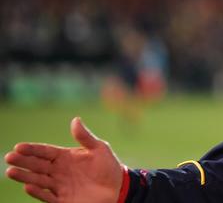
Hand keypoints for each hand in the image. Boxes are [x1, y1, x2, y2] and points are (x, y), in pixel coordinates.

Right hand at [4, 117, 123, 202]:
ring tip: (11, 171)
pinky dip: (38, 192)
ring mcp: (60, 185)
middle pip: (37, 165)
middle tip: (9, 158)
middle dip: (23, 161)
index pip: (45, 152)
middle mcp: (59, 171)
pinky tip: (28, 187)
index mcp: (65, 157)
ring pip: (39, 180)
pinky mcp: (63, 200)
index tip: (19, 147)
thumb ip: (85, 137)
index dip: (32, 149)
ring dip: (25, 176)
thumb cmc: (108, 167)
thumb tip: (75, 119)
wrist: (118, 188)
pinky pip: (48, 196)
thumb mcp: (99, 149)